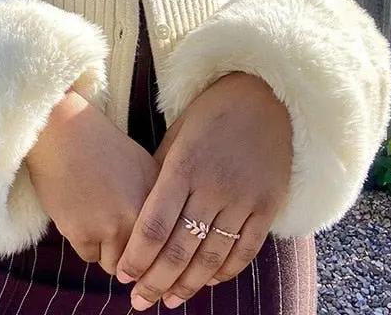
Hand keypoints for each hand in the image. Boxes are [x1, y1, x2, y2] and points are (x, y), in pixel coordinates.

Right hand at [24, 88, 160, 274]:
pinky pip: (89, 256)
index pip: (166, 247)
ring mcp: (112, 226)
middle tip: (114, 232)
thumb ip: (156, 203)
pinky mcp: (83, 234)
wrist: (64, 132)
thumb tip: (161, 244)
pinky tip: (79, 212)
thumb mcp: (142, 167)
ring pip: (115, 263)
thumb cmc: (101, 147)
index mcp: (161, 197)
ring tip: (96, 216)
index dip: (156, 254)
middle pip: (142, 261)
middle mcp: (141, 215)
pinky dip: (83, 241)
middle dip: (129, 254)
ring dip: (106, 249)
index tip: (147, 257)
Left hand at [115, 71, 292, 310]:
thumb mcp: (177, 133)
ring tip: (169, 300)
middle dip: (156, 280)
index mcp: (183, 166)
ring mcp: (243, 198)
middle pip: (179, 248)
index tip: (122, 276)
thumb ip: (160, 172)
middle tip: (139, 302)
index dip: (137, 256)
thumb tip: (141, 211)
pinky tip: (207, 282)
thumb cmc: (211, 112)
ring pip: (212, 256)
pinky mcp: (268, 206)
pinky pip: (245, 249)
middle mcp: (212, 187)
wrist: (265, 95)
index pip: (154, 224)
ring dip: (188, 284)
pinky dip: (224, 271)